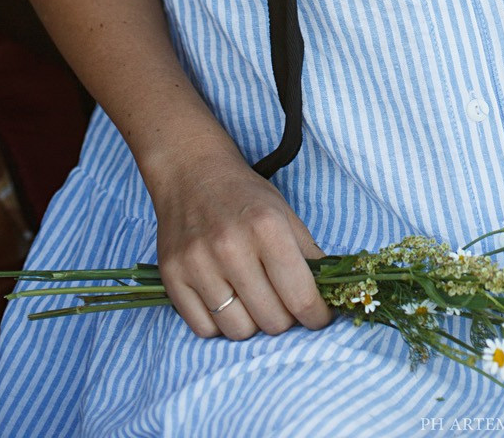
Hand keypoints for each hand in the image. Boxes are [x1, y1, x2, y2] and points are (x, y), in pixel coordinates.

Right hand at [146, 140, 334, 340]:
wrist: (192, 173)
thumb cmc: (245, 196)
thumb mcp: (286, 214)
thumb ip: (309, 256)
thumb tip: (331, 296)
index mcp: (267, 227)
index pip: (301, 298)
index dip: (317, 316)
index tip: (319, 317)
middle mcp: (231, 247)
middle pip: (272, 321)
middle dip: (285, 318)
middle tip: (283, 302)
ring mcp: (198, 264)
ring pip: (239, 331)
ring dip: (252, 323)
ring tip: (253, 299)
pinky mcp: (172, 277)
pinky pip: (204, 330)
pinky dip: (220, 324)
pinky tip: (226, 299)